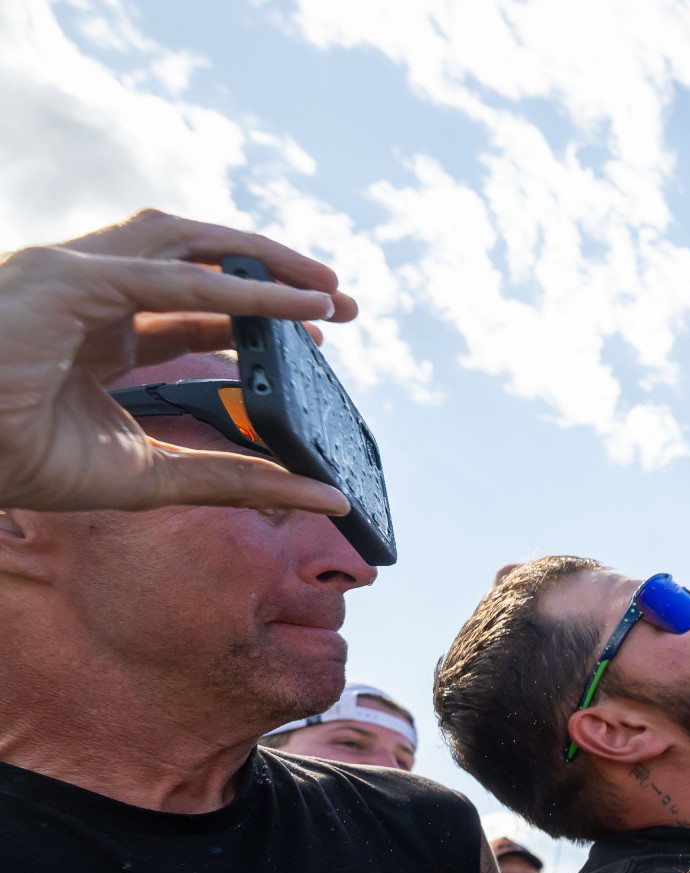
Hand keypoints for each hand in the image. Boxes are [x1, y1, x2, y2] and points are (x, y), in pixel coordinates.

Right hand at [0, 209, 358, 513]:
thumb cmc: (22, 460)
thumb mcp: (152, 475)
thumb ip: (236, 480)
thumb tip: (328, 499)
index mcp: (98, 328)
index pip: (192, 302)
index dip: (258, 313)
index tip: (321, 334)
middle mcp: (88, 291)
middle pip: (196, 258)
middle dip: (273, 274)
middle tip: (344, 303)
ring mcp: (71, 276)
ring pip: (183, 243)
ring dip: (261, 260)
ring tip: (325, 291)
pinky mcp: (62, 281)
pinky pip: (165, 276)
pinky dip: (231, 289)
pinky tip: (286, 307)